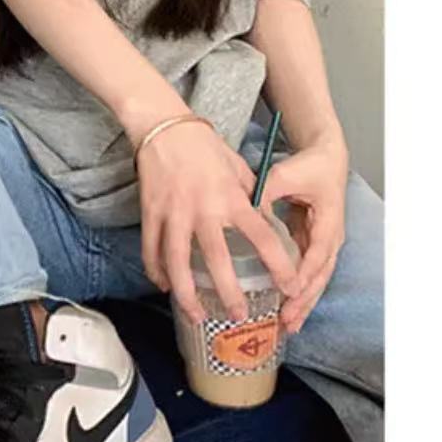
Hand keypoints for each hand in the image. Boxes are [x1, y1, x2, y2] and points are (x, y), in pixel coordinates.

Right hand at [136, 121, 299, 324]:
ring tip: (197, 315)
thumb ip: (249, 196)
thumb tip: (262, 221)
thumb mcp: (237, 167)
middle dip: (229, 293)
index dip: (279, 265)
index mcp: (230, 197)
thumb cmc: (203, 144)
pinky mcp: (150, 212)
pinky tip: (165, 286)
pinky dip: (157, 272)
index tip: (290, 287)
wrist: (163, 126)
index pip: (262, 237)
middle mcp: (202, 209)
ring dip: (187, 294)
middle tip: (239, 315)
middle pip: (216, 260)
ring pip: (177, 263)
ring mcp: (173, 213)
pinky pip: (151, 249)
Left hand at [257, 139, 348, 333]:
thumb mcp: (284, 175)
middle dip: (304, 302)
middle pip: (319, 277)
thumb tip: (243, 213)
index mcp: (328, 223)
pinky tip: (286, 307)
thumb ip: (265, 192)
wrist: (326, 158)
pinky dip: (299, 291)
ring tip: (287, 326)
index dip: (304, 276)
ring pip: (316, 280)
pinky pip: (308, 272)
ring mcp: (325, 243)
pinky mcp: (314, 244)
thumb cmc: (308, 166)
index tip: (290, 293)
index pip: (318, 255)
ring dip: (303, 303)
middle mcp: (331, 238)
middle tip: (286, 323)